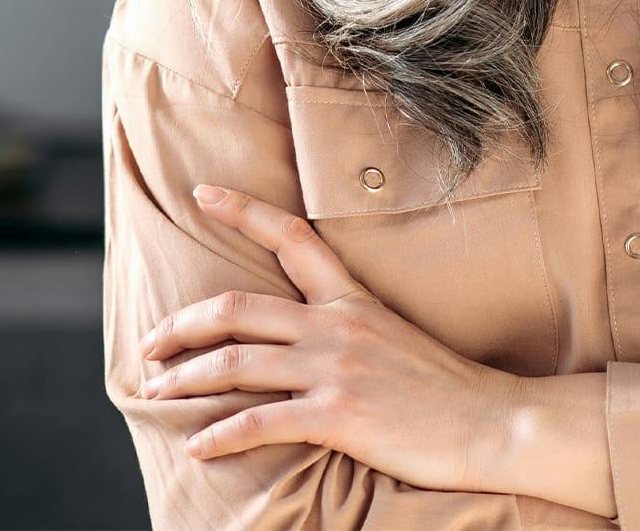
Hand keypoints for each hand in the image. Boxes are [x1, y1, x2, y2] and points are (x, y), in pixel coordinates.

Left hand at [138, 183, 520, 492]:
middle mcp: (337, 323)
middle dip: (183, 325)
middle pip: (239, 308)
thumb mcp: (394, 334)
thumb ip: (348, 326)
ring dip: (186, 379)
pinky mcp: (338, 414)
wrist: (489, 421)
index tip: (201, 193)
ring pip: (238, 363)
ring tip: (157, 392)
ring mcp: (336, 367)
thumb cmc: (444, 386)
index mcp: (352, 297)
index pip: (290, 237)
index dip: (242, 211)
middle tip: (149, 343)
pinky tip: (196, 446)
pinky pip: (261, 421)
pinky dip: (219, 434)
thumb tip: (302, 333)